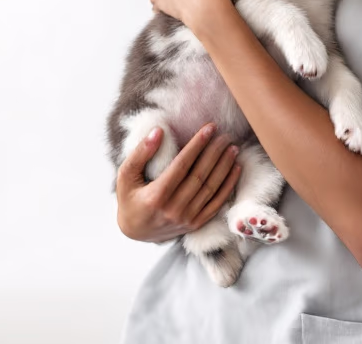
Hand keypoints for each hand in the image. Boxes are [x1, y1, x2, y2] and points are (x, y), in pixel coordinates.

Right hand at [115, 123, 242, 243]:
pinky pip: (216, 204)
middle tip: (225, 135)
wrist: (135, 232)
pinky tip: (236, 169)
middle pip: (200, 175)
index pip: (182, 165)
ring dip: (224, 167)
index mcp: (156, 196)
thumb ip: (140, 153)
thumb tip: (158, 131)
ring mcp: (186, 219)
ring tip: (233, 148)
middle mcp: (173, 209)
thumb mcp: (125, 175)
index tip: (209, 128)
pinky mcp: (195, 224)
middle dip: (214, 153)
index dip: (197, 145)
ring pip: (210, 189)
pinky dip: (228, 186)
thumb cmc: (129, 199)